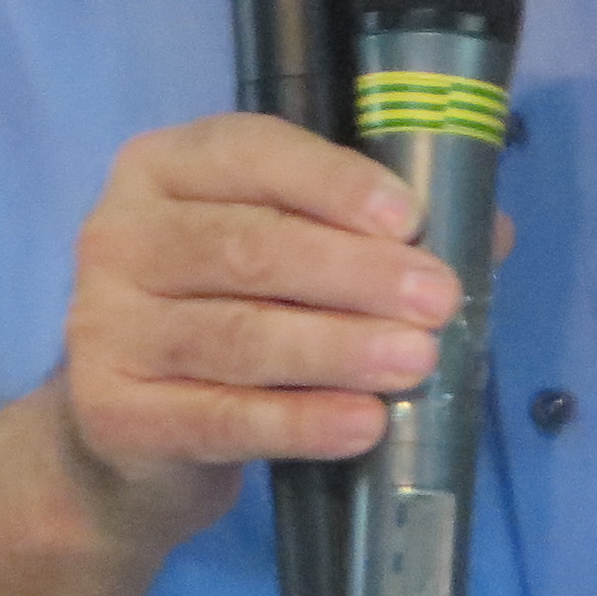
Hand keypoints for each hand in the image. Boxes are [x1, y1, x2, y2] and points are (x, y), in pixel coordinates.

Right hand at [53, 113, 463, 548]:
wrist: (129, 441)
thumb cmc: (230, 313)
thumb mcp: (288, 257)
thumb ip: (372, 232)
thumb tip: (492, 231)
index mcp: (163, 168)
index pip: (249, 154)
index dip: (332, 182)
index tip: (409, 218)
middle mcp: (118, 235)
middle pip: (250, 247)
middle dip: (356, 274)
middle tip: (440, 300)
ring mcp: (104, 326)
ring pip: (238, 335)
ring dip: (338, 347)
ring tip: (417, 362)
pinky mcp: (113, 412)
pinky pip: (221, 416)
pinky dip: (300, 420)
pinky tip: (363, 424)